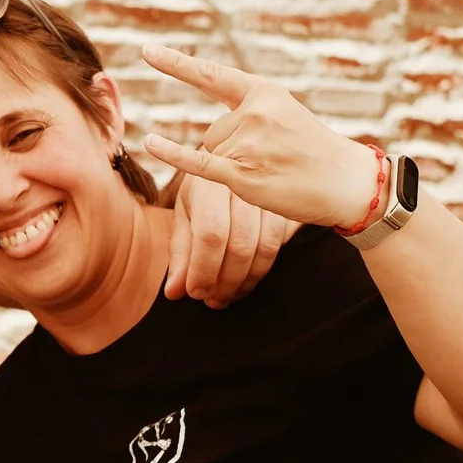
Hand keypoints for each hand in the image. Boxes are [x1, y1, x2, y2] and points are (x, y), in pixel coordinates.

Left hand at [140, 44, 381, 229]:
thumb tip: (208, 133)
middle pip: (212, 132)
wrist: (347, 182)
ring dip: (233, 166)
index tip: (147, 51)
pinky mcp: (242, 174)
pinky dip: (172, 154)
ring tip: (272, 171)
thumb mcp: (285, 114)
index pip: (212, 76)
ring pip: (213, 152)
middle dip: (233, 149)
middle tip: (274, 159)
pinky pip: (198, 164)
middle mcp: (253, 112)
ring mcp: (248, 143)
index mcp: (264, 92)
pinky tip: (150, 143)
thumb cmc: (314, 151)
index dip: (177, 64)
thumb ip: (247, 113)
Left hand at [166, 171, 296, 308]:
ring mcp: (269, 193)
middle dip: (225, 281)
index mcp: (208, 183)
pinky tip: (246, 280)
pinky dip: (263, 269)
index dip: (204, 269)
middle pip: (240, 245)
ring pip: (265, 248)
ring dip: (245, 281)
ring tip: (228, 296)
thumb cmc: (204, 193)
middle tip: (213, 301)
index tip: (196, 293)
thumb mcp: (186, 216)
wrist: (234, 162)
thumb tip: (175, 293)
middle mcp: (241, 184)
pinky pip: (280, 244)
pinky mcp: (287, 205)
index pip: (211, 234)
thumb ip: (180, 254)